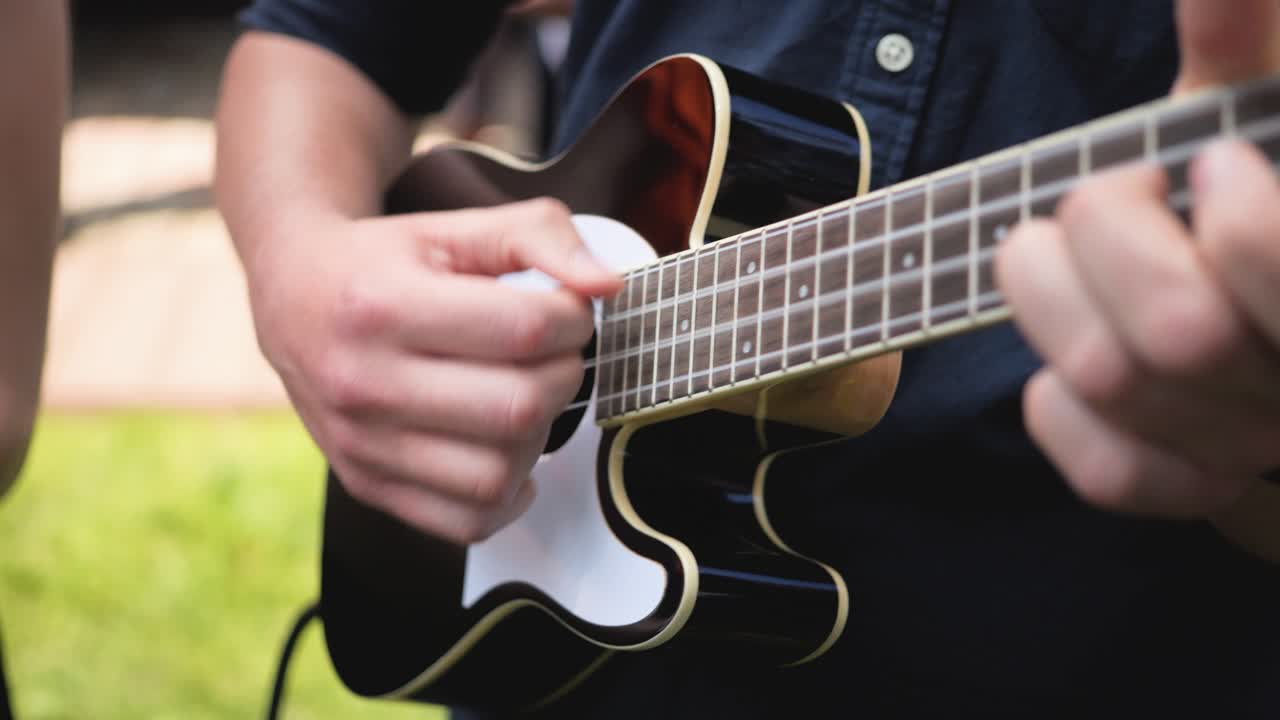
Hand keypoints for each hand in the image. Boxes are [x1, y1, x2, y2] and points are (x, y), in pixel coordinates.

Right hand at [248, 198, 620, 542]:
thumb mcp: (455, 226)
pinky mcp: (367, 484)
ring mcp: (361, 444)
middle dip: (564, 376)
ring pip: (498, 474)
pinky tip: (506, 450)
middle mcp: (362, 382)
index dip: (572, 319)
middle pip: (518, 409)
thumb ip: (540, 235)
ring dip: (540, 436)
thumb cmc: (383, 262)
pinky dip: (507, 495)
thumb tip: (607, 285)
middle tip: (552, 354)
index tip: (564, 310)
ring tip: (525, 395)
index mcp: (382, 305)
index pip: (524, 330)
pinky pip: (466, 521)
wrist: (293, 298)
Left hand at [995, 0, 1279, 516]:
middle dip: (1107, 231)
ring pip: (1111, 382)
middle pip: (1174, 335)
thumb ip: (1243, 40)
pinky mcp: (1190, 482)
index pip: (1269, 268)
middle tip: (1120, 192)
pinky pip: (1105, 469)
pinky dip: (1058, 401)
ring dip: (1052, 290)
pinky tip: (1074, 344)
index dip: (1233, 218)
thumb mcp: (1259, 106)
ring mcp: (1254, 442)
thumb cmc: (1256, 180)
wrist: (1255, 286)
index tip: (1208, 168)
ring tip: (1075, 249)